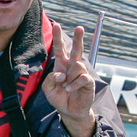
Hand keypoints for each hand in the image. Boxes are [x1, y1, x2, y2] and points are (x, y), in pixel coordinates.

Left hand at [43, 20, 95, 136]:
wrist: (70, 111)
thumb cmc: (59, 98)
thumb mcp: (48, 90)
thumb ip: (49, 80)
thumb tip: (60, 74)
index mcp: (62, 65)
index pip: (60, 49)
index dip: (58, 38)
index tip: (57, 25)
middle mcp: (72, 67)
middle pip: (76, 49)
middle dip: (78, 38)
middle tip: (79, 28)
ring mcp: (81, 73)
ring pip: (78, 65)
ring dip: (70, 77)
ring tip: (66, 86)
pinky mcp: (88, 82)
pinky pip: (82, 78)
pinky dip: (74, 84)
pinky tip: (70, 89)